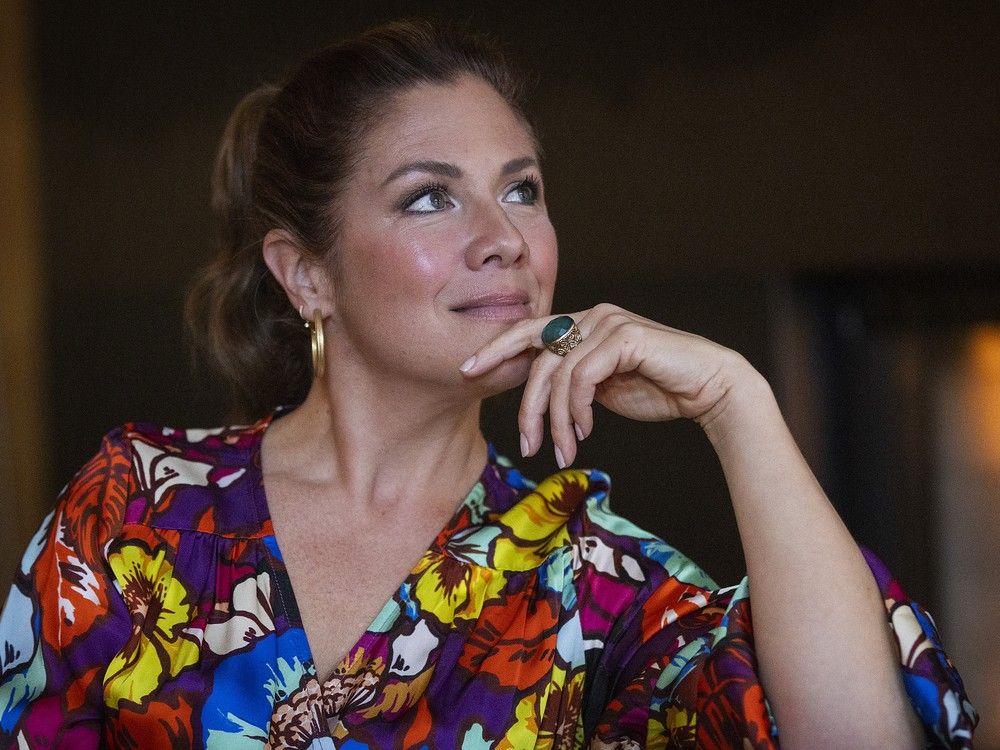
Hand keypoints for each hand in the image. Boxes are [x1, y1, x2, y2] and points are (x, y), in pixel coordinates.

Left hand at [459, 303, 759, 466]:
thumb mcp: (602, 386)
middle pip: (536, 357)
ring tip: (563, 449)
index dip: (494, 349)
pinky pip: (581, 377)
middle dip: (525, 406)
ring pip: (557, 374)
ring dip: (556, 421)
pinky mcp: (622, 336)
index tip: (466, 371)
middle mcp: (590, 315)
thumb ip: (572, 381)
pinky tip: (585, 430)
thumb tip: (542, 397)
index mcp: (582, 323)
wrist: (707, 388)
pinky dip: (577, 409)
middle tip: (525, 444)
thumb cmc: (657, 388)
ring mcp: (606, 322)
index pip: (528, 332)